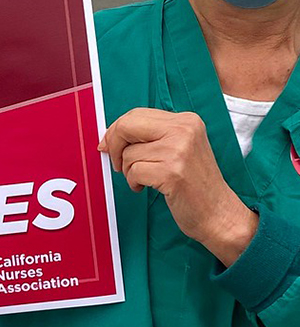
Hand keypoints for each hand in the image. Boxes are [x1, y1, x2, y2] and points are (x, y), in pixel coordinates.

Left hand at [98, 108, 256, 265]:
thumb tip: (109, 136)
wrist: (218, 212)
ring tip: (144, 179)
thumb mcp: (178, 148)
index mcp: (186, 120)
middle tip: (117, 163)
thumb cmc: (193, 183)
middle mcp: (184, 130)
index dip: (116, 131)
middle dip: (114, 146)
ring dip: (128, 171)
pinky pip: (133, 172)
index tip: (108, 145)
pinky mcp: (171, 172)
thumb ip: (150, 136)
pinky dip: (133, 182)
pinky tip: (146, 187)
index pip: (136, 114)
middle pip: (127, 126)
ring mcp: (179, 151)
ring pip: (128, 154)